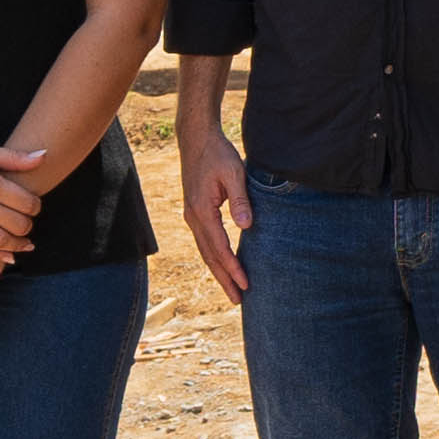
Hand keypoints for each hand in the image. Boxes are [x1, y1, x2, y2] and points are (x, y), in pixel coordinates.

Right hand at [0, 142, 38, 264]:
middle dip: (28, 225)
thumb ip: (16, 158)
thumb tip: (45, 155)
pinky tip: (8, 256)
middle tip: (28, 221)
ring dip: (17, 244)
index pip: (27, 203)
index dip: (36, 206)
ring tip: (24, 242)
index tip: (34, 205)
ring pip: (0, 241)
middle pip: (17, 225)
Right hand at [176, 118, 252, 301]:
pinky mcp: (195, 212)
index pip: (219, 247)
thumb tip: (246, 226)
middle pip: (209, 255)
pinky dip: (214, 257)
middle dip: (224, 279)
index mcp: (202, 210)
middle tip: (238, 300)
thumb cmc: (218, 154)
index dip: (232, 267)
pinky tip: (223, 265)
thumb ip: (240, 200)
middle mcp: (193, 216)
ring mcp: (191, 215)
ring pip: (205, 251)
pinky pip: (205, 241)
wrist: (196, 139)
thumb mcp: (234, 173)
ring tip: (232, 290)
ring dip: (218, 271)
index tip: (245, 283)